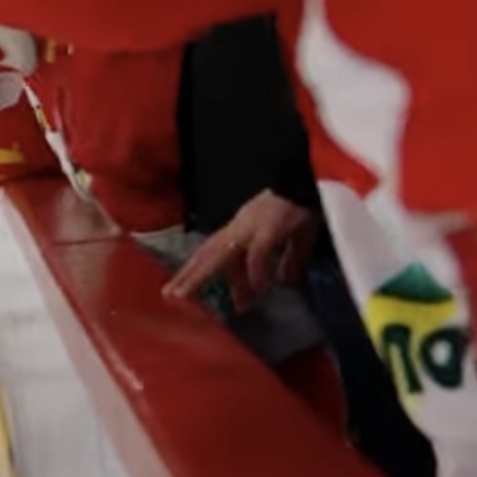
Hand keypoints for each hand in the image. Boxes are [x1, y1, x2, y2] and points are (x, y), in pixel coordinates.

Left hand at [162, 190, 319, 310]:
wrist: (306, 181)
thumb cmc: (300, 206)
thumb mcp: (296, 237)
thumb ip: (289, 258)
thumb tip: (286, 280)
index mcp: (240, 228)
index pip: (216, 253)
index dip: (203, 273)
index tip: (193, 295)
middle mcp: (238, 228)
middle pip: (207, 253)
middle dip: (188, 275)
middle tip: (170, 296)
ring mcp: (250, 227)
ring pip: (219, 254)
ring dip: (200, 275)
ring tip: (183, 295)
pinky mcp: (268, 229)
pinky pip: (256, 254)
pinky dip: (255, 273)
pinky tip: (258, 290)